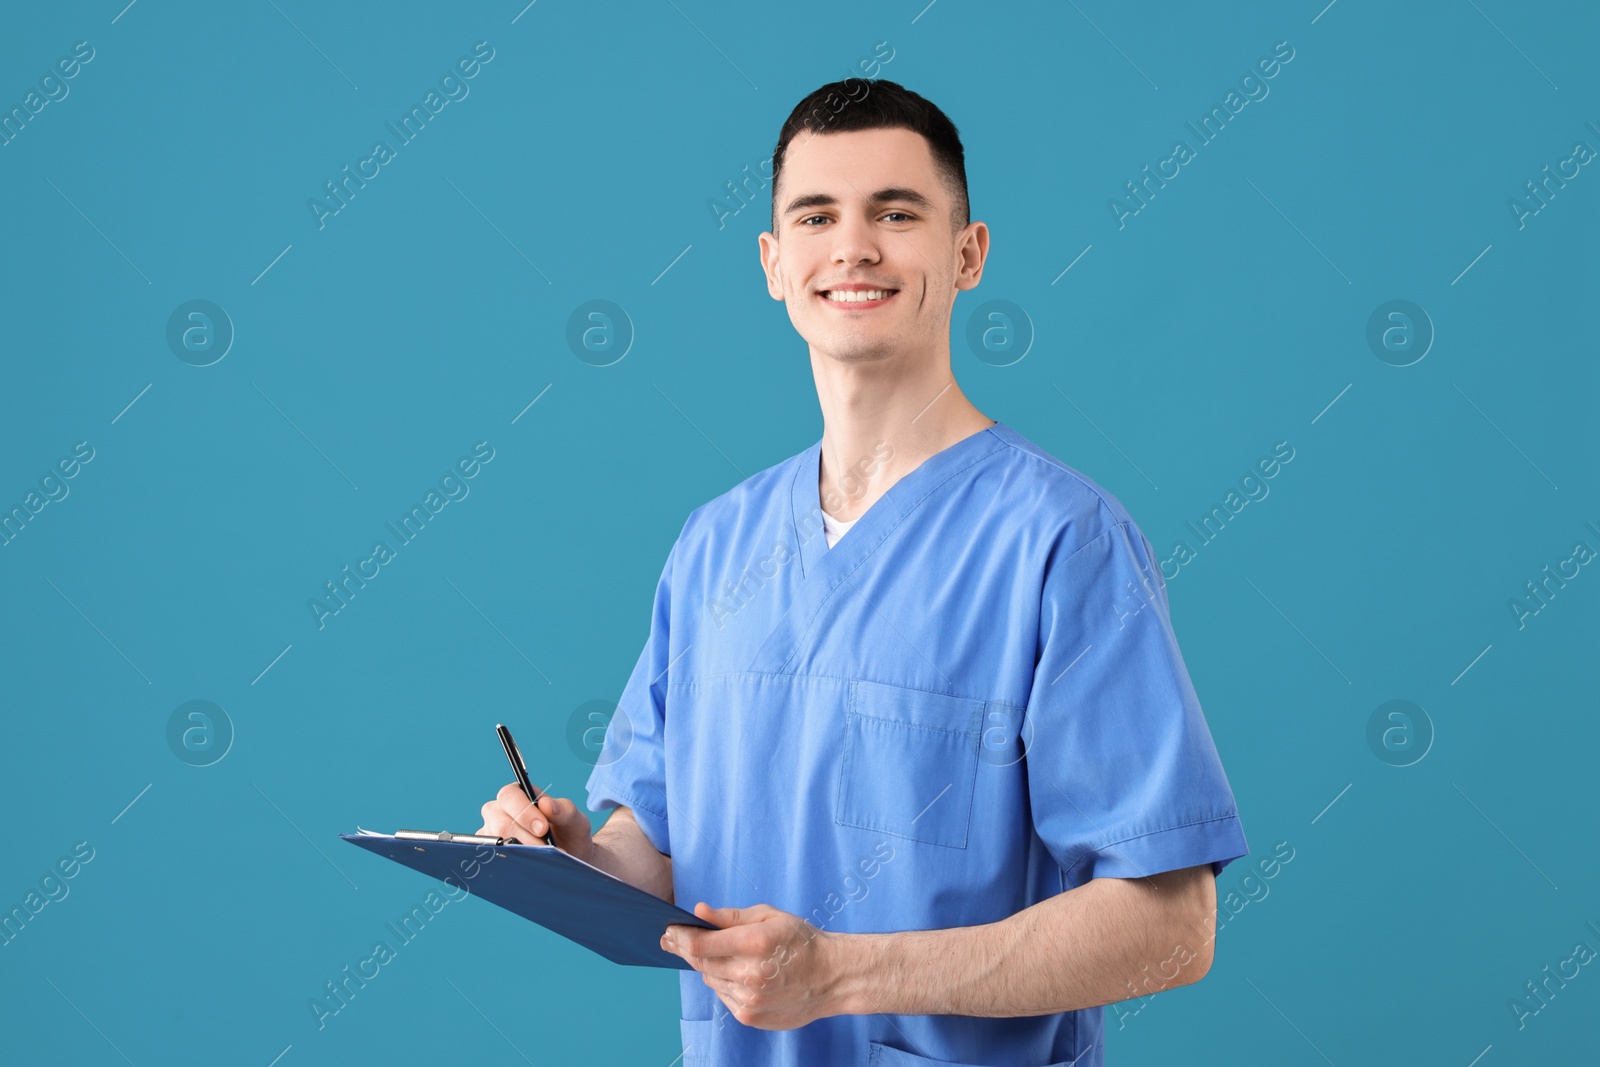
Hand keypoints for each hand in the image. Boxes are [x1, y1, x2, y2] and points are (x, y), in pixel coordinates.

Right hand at [478, 783, 594, 862]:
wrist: (568, 863)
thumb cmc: (569, 837)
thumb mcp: (576, 823)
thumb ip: (565, 810)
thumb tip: (546, 804)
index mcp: (518, 795)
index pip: (509, 796)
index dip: (524, 812)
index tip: (543, 829)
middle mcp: (499, 812)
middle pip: (501, 823)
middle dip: (526, 838)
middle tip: (546, 849)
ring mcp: (491, 834)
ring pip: (497, 844)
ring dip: (521, 853)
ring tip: (541, 858)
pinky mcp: (490, 855)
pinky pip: (494, 860)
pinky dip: (513, 864)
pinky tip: (528, 866)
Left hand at [661, 903, 843, 1029]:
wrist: (832, 977)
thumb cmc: (802, 942)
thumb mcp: (770, 916)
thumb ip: (730, 916)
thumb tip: (699, 911)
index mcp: (755, 943)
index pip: (701, 945)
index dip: (680, 937)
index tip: (670, 931)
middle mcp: (750, 974)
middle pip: (701, 964)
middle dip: (686, 950)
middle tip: (674, 940)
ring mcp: (750, 999)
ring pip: (711, 981)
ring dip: (709, 967)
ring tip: (721, 955)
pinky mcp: (751, 1016)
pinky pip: (723, 997)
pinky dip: (724, 984)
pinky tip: (738, 974)